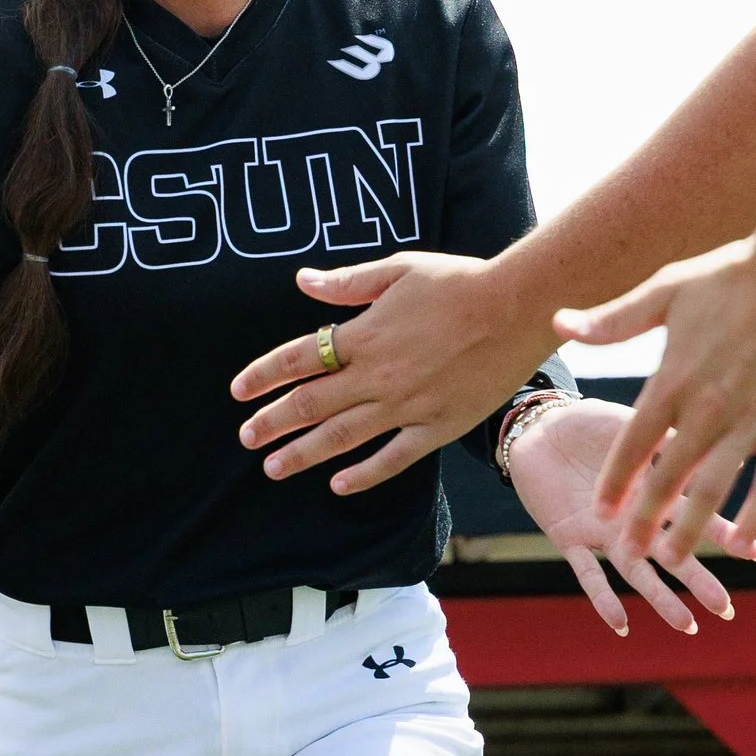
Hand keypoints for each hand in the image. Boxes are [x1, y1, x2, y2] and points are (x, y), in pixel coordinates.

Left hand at [231, 249, 541, 491]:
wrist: (517, 308)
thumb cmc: (460, 281)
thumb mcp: (398, 270)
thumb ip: (347, 282)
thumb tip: (301, 281)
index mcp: (364, 335)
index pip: (298, 359)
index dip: (263, 376)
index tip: (238, 391)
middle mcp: (378, 376)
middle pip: (311, 404)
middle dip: (272, 422)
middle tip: (245, 438)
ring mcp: (407, 406)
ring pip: (342, 437)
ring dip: (303, 454)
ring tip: (273, 468)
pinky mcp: (437, 426)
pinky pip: (393, 458)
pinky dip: (364, 474)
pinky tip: (338, 485)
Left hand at [504, 396, 755, 636]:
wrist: (540, 425)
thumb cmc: (590, 423)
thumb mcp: (635, 424)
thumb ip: (668, 441)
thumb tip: (714, 444)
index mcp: (652, 492)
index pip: (694, 517)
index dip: (723, 534)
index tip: (755, 553)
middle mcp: (633, 521)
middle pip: (671, 555)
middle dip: (698, 580)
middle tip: (725, 608)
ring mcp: (603, 534)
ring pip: (636, 573)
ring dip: (660, 599)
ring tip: (687, 625)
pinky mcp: (568, 537)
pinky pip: (586, 573)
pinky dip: (602, 598)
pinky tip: (621, 623)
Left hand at [558, 237, 755, 563]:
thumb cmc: (732, 274)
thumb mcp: (665, 290)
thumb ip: (613, 320)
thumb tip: (559, 324)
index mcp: (674, 378)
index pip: (633, 442)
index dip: (616, 481)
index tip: (601, 511)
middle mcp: (708, 408)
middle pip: (668, 477)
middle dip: (645, 519)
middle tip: (629, 554)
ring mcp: (752, 421)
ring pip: (714, 489)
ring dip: (692, 528)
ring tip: (673, 558)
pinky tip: (747, 544)